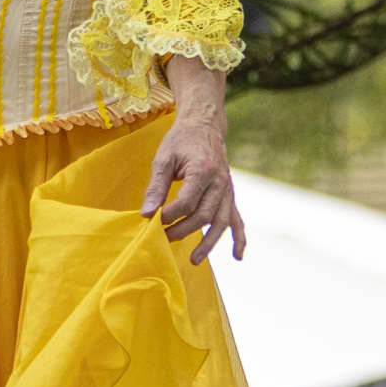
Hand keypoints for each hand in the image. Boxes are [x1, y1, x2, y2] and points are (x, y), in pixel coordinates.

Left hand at [143, 75, 247, 264]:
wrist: (204, 126)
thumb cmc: (181, 141)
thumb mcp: (163, 159)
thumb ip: (156, 187)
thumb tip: (146, 214)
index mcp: (203, 170)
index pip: (187, 202)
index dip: (170, 214)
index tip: (154, 220)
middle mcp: (220, 182)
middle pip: (204, 215)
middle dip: (183, 230)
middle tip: (163, 238)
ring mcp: (227, 190)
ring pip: (221, 222)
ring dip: (208, 243)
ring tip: (194, 260)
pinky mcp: (229, 195)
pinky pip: (236, 219)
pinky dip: (238, 239)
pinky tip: (237, 256)